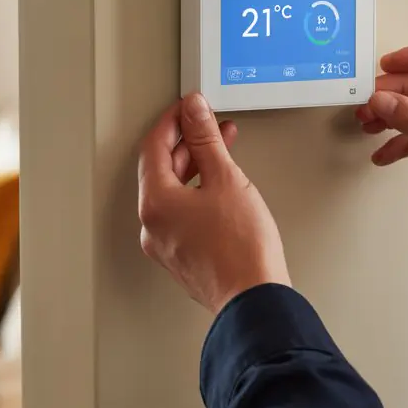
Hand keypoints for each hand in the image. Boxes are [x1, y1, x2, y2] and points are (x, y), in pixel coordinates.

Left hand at [137, 92, 290, 314]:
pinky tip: (221, 184)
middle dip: (187, 142)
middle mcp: (152, 225)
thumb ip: (206, 140)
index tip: (189, 107)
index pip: (153, 147)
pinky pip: (182, 213)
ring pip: (173, 192)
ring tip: (221, 148)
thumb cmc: (242, 249)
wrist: (255, 299)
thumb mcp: (226, 179)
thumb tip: (194, 111)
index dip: (173, 121)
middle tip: (207, 123)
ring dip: (194, 165)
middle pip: (161, 169)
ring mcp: (166, 244)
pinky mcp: (183, 256)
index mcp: (155, 203)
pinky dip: (197, 191)